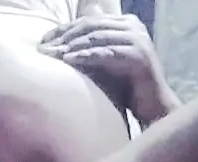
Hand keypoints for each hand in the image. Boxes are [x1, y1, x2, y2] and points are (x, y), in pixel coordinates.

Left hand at [40, 13, 179, 126]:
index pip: (90, 20)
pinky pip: (105, 53)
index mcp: (127, 23)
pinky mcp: (138, 56)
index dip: (65, 29)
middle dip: (65, 36)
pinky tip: (68, 61)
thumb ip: (92, 45)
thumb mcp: (107, 60)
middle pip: (92, 26)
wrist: (152, 106)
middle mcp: (134, 27)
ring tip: (52, 54)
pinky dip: (85, 56)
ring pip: (97, 37)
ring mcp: (138, 40)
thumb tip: (62, 40)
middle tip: (44, 47)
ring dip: (71, 45)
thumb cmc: (126, 86)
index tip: (44, 40)